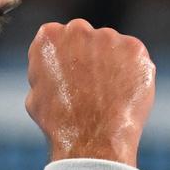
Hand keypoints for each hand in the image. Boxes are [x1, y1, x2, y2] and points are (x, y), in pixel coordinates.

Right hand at [25, 19, 155, 165]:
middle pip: (84, 37)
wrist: (92, 140)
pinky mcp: (135, 48)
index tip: (66, 78)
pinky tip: (122, 94)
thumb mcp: (35, 94)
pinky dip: (131, 72)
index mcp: (49, 37)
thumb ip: (45, 71)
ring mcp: (109, 37)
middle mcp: (78, 29)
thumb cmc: (59, 123)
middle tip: (88, 87)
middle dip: (86, 56)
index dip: (61, 59)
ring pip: (110, 47)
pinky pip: (133, 57)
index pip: (56, 37)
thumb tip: (57, 67)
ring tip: (106, 96)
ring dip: (110, 64)